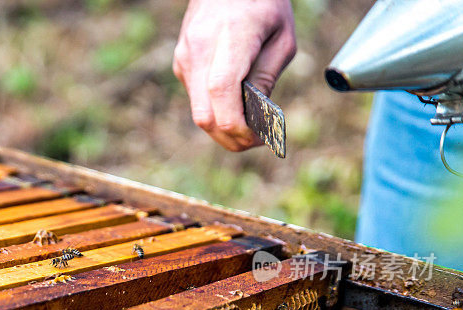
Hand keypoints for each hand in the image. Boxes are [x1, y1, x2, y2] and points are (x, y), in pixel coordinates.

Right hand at [173, 0, 295, 151]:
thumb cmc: (261, 3)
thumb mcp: (281, 37)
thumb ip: (267, 77)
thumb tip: (256, 117)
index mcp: (228, 37)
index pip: (221, 91)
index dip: (237, 124)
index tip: (258, 137)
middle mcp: (199, 50)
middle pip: (205, 115)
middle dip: (230, 138)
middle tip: (257, 142)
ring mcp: (185, 58)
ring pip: (199, 113)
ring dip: (223, 129)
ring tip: (249, 129)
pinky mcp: (181, 63)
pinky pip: (197, 99)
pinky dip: (216, 111)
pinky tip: (235, 106)